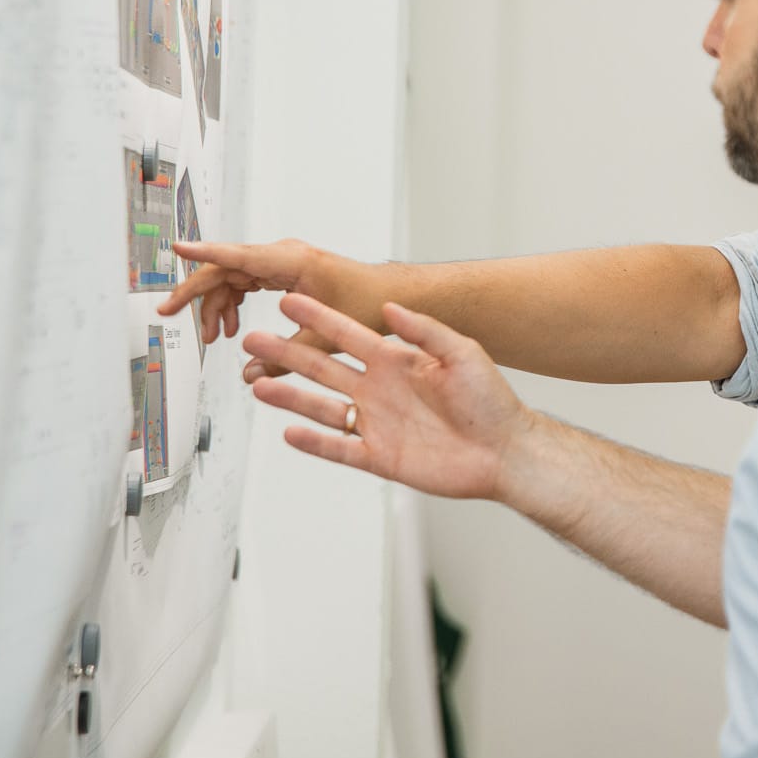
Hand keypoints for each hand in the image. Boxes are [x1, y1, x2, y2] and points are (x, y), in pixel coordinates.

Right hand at [159, 238, 380, 376]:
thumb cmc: (368, 305)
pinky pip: (246, 281)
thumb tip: (248, 377)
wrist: (391, 295)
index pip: (238, 256)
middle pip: (225, 268)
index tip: (177, 247)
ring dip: (216, 304)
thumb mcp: (324, 339)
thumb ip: (284, 358)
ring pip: (232, 276)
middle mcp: (284, 255)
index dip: (204, 253)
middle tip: (167, 314)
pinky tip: (230, 327)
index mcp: (293, 261)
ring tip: (213, 336)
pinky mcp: (285, 271)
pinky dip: (233, 302)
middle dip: (195, 293)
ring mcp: (283, 261)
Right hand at [241, 292, 538, 500]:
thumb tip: (391, 306)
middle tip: (253, 339)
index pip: (348, 335)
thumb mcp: (462, 354)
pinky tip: (288, 432)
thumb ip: (425, 331)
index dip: (319, 319)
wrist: (505, 450)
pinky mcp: (380, 457)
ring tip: (257, 382)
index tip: (289, 301)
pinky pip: (339, 448)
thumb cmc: (491, 401)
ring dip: (290, 397)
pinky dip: (314, 442)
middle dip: (287, 353)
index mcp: (397, 361)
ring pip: (322, 408)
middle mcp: (380, 390)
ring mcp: (377, 423)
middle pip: (323, 368)